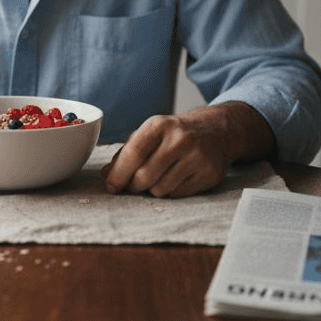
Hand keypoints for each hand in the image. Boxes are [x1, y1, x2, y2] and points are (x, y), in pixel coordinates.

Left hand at [100, 102, 273, 197]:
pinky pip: (178, 195)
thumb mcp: (149, 134)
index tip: (111, 186)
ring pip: (160, 190)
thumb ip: (125, 153)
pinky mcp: (210, 173)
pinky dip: (170, 192)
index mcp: (159, 125)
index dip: (118, 175)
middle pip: (144, 176)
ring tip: (157, 179)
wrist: (214, 131)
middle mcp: (180, 139)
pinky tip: (175, 179)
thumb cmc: (172, 135)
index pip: (133, 154)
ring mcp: (197, 157)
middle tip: (133, 186)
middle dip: (133, 186)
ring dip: (152, 190)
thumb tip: (106, 174)